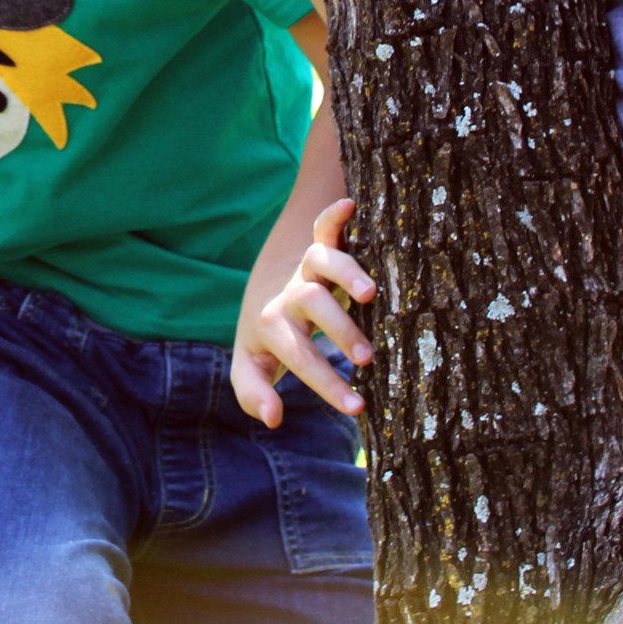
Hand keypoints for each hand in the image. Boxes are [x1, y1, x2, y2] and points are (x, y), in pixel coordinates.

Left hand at [231, 197, 375, 428]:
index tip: (355, 407)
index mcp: (271, 326)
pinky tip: (348, 204)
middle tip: (367, 359)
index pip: (297, 355)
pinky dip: (334, 214)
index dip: (325, 381)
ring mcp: (305, 268)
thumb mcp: (251, 364)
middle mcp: (289, 294)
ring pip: (321, 262)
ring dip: (345, 273)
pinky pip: (323, 226)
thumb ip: (253, 392)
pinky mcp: (319, 245)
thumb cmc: (265, 337)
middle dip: (339, 331)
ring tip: (370, 295)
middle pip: (311, 306)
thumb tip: (272, 419)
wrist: (263, 287)